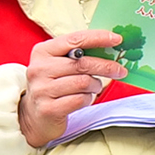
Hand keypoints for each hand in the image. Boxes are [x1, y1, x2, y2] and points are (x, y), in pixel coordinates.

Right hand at [20, 29, 127, 146]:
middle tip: (120, 70)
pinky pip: (80, 100)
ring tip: (94, 87)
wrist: (34, 116)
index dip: (98, 38)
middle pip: (82, 63)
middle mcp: (39, 69)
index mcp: (42, 51)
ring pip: (83, 82)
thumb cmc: (53, 85)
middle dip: (106, 66)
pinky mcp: (49, 109)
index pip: (74, 40)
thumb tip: (111, 44)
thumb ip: (78, 54)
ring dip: (95, 85)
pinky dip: (88, 99)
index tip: (117, 40)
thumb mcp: (59, 64)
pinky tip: (84, 98)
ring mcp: (42, 90)